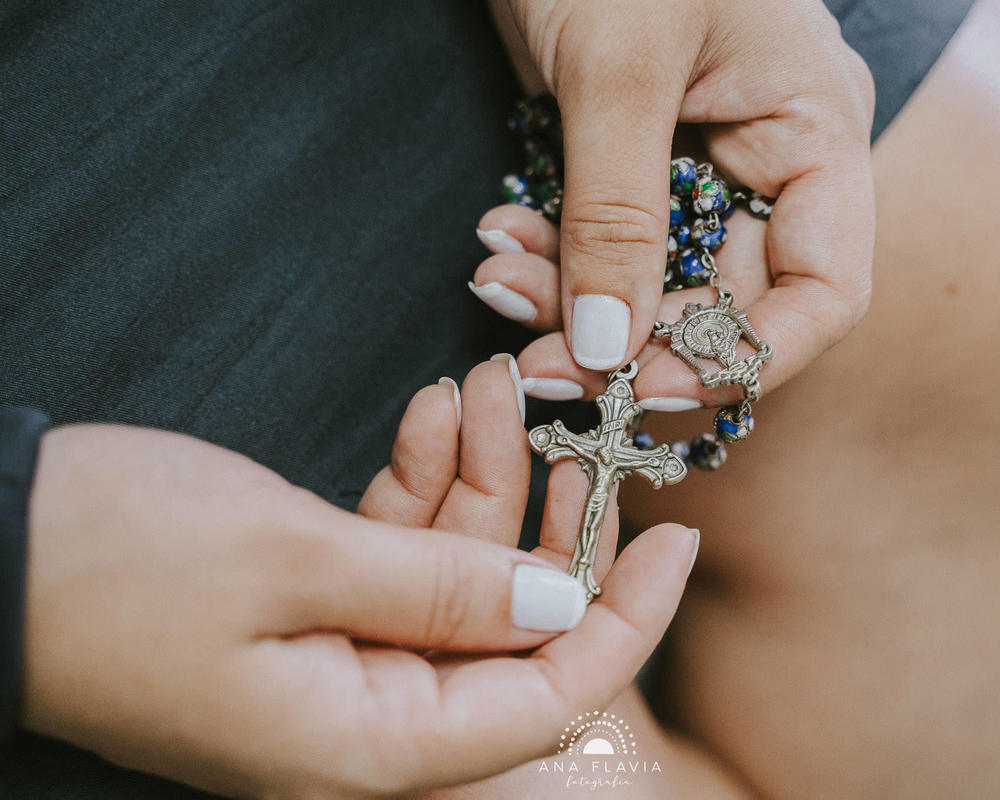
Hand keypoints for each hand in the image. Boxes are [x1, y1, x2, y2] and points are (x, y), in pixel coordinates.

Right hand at [24, 365, 694, 797]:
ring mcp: (333, 670)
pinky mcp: (305, 618)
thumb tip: (561, 611)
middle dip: (542, 523)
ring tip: (482, 385)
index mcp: (364, 747)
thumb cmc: (110, 560)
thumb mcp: (294, 559)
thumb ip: (442, 592)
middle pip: (507, 635)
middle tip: (569, 428)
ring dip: (476, 483)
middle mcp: (359, 725)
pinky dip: (417, 490)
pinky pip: (394, 560)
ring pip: (453, 581)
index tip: (674, 537)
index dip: (624, 620)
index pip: (545, 703)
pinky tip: (430, 417)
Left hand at [475, 0, 874, 404]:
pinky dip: (556, 258)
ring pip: (656, 282)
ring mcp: (704, 163)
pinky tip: (502, 243)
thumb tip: (607, 353)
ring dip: (576, 302)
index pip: (824, 293)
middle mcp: (772, 159)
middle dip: (631, 338)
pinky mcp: (637, 159)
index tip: (649, 390)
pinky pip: (608, 243)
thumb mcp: (616, 71)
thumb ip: (618, 218)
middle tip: (537, 355)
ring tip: (499, 279)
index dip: (746, 360)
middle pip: (727, 303)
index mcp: (813, 132)